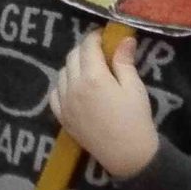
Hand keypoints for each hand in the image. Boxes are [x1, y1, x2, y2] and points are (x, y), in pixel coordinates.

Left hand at [49, 32, 158, 179]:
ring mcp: (64, 102)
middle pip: (72, 57)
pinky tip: (74, 86)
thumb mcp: (134, 88)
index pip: (88, 47)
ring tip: (88, 69)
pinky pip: (55, 93)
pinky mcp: (61, 116)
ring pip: (62, 73)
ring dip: (73, 66)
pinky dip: (62, 85)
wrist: (127, 154)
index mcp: (93, 77)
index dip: (94, 37)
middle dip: (84, 49)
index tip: (103, 35)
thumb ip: (124, 62)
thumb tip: (124, 39)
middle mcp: (73, 87)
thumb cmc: (135, 119)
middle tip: (98, 51)